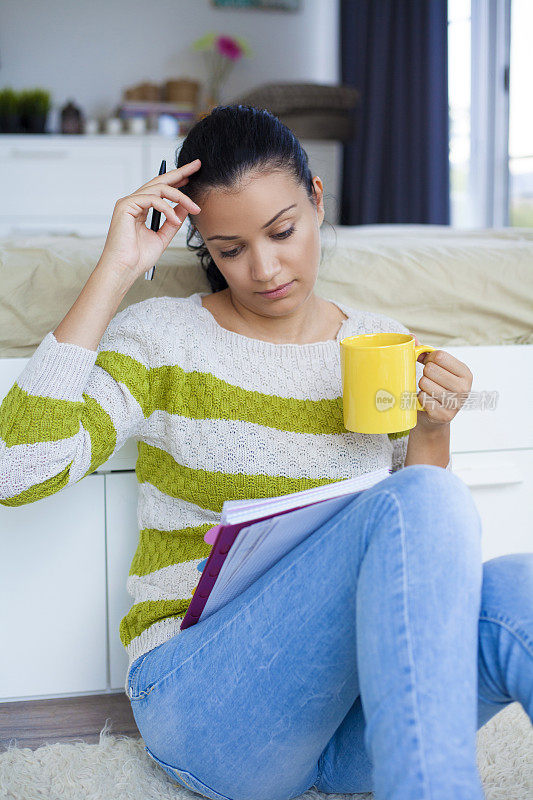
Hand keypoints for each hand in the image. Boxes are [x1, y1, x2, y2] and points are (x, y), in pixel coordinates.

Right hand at [97, 159, 201, 281]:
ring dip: (180, 197)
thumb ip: (173, 221)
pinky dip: (167, 209)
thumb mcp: (163, 236)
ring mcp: (128, 202)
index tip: (192, 175)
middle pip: (160, 181)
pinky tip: (175, 220)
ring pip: (159, 189)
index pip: (161, 189)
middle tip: (196, 165)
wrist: (124, 269)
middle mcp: (134, 201)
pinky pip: (152, 199)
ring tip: (194, 208)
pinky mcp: (125, 205)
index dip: (177, 179)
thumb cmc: (138, 258)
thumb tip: (185, 207)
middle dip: (180, 172)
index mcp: (141, 208)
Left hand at [412, 334, 472, 430]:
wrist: (435, 419)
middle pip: (431, 369)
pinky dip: (419, 399)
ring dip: (421, 387)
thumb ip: (425, 352)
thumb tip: (411, 338)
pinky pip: (422, 398)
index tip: (429, 366)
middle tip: (429, 381)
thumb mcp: (437, 370)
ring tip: (427, 392)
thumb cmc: (435, 388)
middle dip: (425, 374)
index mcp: (465, 373)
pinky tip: (426, 402)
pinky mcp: (444, 415)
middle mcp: (464, 387)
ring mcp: (456, 403)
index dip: (429, 359)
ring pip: (424, 383)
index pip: (439, 356)